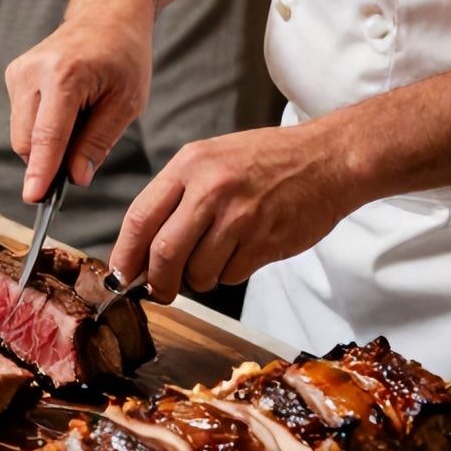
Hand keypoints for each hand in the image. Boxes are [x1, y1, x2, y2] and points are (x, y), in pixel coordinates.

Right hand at [5, 16, 153, 202]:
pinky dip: (42, 127)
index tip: (34, 198)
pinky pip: (22, 120)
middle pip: (28, 140)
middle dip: (49, 161)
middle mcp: (33, 71)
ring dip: (47, 144)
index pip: (48, 135)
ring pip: (22, 134)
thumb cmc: (123, 54)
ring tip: (80, 120)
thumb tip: (75, 178)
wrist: (106, 13)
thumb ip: (98, 142)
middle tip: (82, 158)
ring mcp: (18, 72)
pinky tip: (66, 109)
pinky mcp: (13, 75)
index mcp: (65, 75)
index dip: (41, 171)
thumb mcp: (127, 102)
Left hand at [110, 122, 364, 302]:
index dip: (125, 255)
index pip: (140, 218)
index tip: (121, 275)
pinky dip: (230, 274)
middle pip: (163, 254)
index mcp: (190, 164)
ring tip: (216, 258)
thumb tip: (141, 251)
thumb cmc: (266, 160)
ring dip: (200, 278)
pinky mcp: (265, 241)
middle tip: (161, 291)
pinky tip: (244, 250)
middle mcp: (211, 189)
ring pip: (198, 272)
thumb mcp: (211, 159)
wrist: (329, 159)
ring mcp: (240, 217)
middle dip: (157, 283)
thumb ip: (175, 198)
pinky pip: (231, 276)